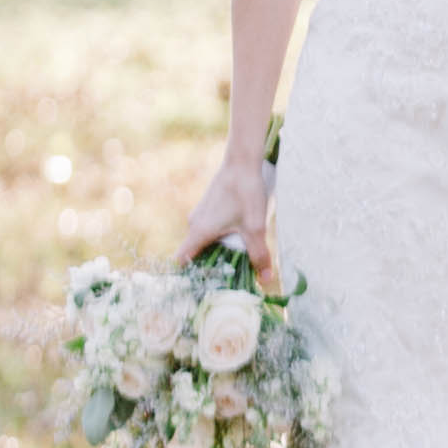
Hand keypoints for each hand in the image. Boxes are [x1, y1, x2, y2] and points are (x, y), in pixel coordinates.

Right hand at [177, 146, 276, 277]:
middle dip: (210, 267)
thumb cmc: (246, 193)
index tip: (202, 287)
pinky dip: (221, 238)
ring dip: (218, 251)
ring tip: (237, 262)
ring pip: (204, 241)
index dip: (188, 276)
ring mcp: (200, 214)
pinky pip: (210, 230)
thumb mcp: (255, 227)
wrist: (243, 161)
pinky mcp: (209, 207)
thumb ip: (259, 255)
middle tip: (228, 279)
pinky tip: (239, 239)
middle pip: (195, 254)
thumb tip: (266, 280)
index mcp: (199, 232)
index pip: (182, 261)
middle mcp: (194, 224)